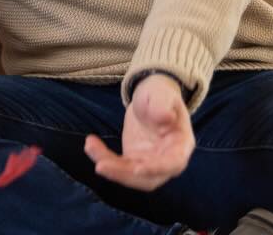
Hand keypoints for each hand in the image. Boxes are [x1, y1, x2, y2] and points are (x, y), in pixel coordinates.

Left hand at [83, 74, 194, 190]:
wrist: (150, 98)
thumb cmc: (160, 94)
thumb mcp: (161, 92)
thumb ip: (162, 104)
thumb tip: (166, 117)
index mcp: (182, 144)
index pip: (174, 163)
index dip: (157, 168)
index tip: (138, 168)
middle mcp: (168, 160)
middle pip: (149, 178)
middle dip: (124, 174)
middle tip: (101, 165)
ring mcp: (150, 163)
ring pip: (131, 176)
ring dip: (110, 168)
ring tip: (90, 146)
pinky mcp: (134, 161)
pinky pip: (119, 166)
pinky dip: (103, 158)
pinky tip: (91, 144)